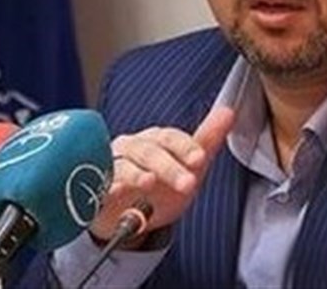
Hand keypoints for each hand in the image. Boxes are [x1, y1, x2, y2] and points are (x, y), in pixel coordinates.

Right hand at [89, 106, 235, 242]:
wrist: (128, 215)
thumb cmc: (160, 186)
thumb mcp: (188, 166)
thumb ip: (207, 140)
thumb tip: (228, 112)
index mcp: (156, 140)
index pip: (171, 137)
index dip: (185, 147)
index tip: (199, 159)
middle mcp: (133, 148)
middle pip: (150, 151)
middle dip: (169, 167)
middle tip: (187, 183)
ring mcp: (113, 167)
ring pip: (124, 165)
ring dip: (138, 175)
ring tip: (149, 183)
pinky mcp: (97, 188)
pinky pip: (100, 185)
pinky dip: (108, 188)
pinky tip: (116, 191)